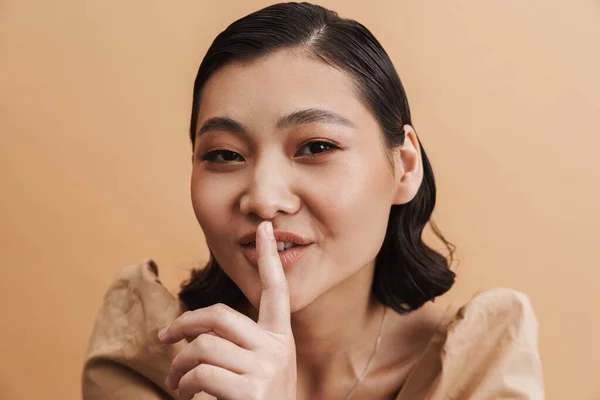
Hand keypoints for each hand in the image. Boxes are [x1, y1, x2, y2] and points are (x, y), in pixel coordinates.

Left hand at [158, 221, 296, 399]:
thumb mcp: (256, 373)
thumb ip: (238, 347)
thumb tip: (191, 332)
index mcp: (281, 340)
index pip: (277, 291)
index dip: (269, 258)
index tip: (266, 228)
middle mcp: (278, 349)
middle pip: (220, 316)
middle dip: (184, 323)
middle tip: (163, 337)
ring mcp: (267, 369)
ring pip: (203, 346)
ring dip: (179, 367)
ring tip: (176, 384)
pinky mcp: (250, 391)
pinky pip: (200, 373)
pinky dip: (184, 385)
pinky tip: (188, 397)